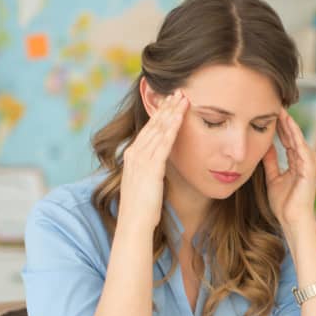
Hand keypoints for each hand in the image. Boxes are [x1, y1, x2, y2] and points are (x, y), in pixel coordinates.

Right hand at [118, 91, 188, 231]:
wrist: (134, 224)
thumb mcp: (146, 183)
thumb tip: (160, 166)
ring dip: (171, 112)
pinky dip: (172, 127)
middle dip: (166, 107)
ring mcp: (141, 159)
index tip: (171, 102)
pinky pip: (163, 143)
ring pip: (159, 130)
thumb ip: (151, 170)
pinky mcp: (150, 167)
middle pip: (153, 125)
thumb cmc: (142, 209)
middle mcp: (134, 153)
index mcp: (132, 156)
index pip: (148, 130)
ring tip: (183, 97)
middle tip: (179, 91)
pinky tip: (181, 116)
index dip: (160, 114)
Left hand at [262, 109, 315, 231]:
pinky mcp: (309, 166)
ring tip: (280, 109)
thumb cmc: (284, 203)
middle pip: (294, 135)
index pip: (289, 139)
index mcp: (299, 162)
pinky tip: (286, 123)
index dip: (280, 126)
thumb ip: (271, 161)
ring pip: (297, 137)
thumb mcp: (273, 177)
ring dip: (289, 123)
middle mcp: (307, 159)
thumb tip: (265, 146)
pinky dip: (294, 133)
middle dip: (284, 120)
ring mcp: (310, 162)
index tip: (270, 113)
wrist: (292, 218)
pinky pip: (300, 145)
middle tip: (274, 104)